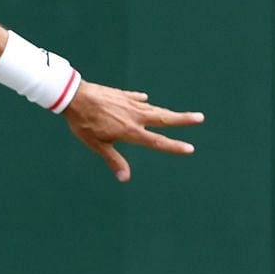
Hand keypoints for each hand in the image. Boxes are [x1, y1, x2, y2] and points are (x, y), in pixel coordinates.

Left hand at [61, 81, 203, 182]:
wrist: (75, 96)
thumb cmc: (84, 123)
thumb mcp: (97, 145)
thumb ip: (113, 160)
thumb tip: (125, 178)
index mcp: (130, 130)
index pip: (157, 141)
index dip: (174, 146)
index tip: (190, 148)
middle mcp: (135, 116)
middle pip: (164, 118)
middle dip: (183, 119)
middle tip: (200, 117)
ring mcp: (129, 103)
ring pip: (153, 108)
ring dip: (167, 112)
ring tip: (178, 114)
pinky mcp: (121, 95)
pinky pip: (135, 98)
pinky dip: (141, 100)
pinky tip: (145, 99)